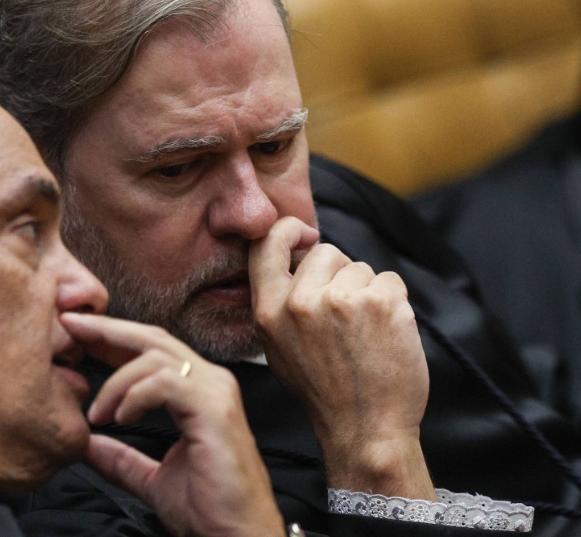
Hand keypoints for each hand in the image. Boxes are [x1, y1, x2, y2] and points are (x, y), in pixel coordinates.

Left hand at [62, 312, 284, 536]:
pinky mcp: (215, 409)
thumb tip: (87, 446)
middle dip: (107, 330)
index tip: (76, 335)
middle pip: (152, 338)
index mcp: (197, 391)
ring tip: (97, 414)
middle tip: (71, 327)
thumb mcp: (154, 479)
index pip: (150, 349)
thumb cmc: (210, 509)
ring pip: (155, 356)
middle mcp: (210, 382)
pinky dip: (135, 395)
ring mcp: (215, 392)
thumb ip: (122, 459)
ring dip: (116, 381)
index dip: (112, 338)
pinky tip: (120, 417)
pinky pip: (167, 382)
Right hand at [249, 217, 433, 500]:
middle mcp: (300, 302)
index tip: (305, 235)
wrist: (366, 429)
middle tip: (345, 314)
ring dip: (368, 292)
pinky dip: (394, 302)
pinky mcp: (380, 302)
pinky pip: (390, 280)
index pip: (266, 245)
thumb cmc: (324, 391)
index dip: (288, 230)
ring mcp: (341, 299)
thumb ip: (278, 303)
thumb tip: (295, 258)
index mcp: (268, 311)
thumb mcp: (277, 348)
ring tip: (365, 333)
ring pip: (361, 268)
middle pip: (326, 252)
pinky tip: (386, 334)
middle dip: (340, 273)